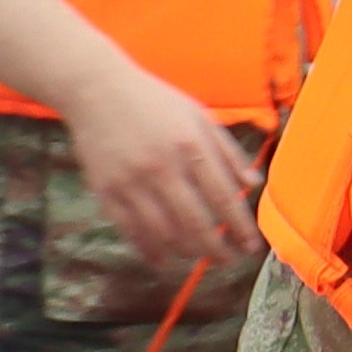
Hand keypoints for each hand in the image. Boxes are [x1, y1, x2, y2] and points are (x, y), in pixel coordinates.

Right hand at [60, 68, 260, 271]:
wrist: (97, 90)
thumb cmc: (155, 102)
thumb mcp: (200, 117)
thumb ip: (228, 152)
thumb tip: (254, 185)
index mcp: (190, 146)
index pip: (223, 198)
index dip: (240, 228)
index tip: (251, 246)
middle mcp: (161, 167)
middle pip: (196, 224)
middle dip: (217, 250)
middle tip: (229, 260)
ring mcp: (131, 182)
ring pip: (164, 234)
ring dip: (187, 252)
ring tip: (200, 256)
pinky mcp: (106, 191)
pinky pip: (132, 232)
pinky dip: (151, 251)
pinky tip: (165, 259)